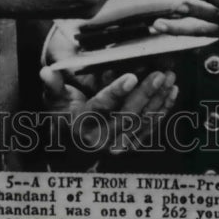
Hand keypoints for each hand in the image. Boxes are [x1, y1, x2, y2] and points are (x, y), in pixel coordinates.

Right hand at [40, 66, 177, 159]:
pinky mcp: (131, 145)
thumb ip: (53, 84)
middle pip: (127, 115)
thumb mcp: (54, 99)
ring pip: (142, 122)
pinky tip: (171, 94)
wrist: (71, 140)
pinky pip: (150, 128)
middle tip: (159, 74)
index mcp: (82, 124)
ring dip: (159, 100)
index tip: (131, 76)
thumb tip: (46, 72)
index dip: (116, 91)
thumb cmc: (64, 112)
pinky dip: (163, 110)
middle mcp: (101, 139)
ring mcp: (118, 145)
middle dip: (145, 94)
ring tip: (170, 80)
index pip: (101, 106)